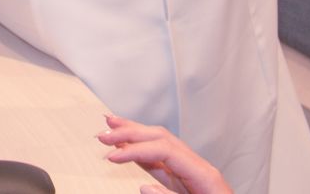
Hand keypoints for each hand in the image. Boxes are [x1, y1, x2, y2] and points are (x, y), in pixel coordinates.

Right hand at [96, 114, 232, 193]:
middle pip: (162, 138)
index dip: (137, 150)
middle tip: (104, 134)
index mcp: (205, 174)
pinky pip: (162, 157)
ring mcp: (192, 170)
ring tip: (111, 124)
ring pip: (161, 142)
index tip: (112, 157)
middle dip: (131, 133)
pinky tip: (128, 144)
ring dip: (135, 133)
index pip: (165, 150)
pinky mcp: (187, 179)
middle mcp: (199, 166)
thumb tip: (144, 186)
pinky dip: (142, 148)